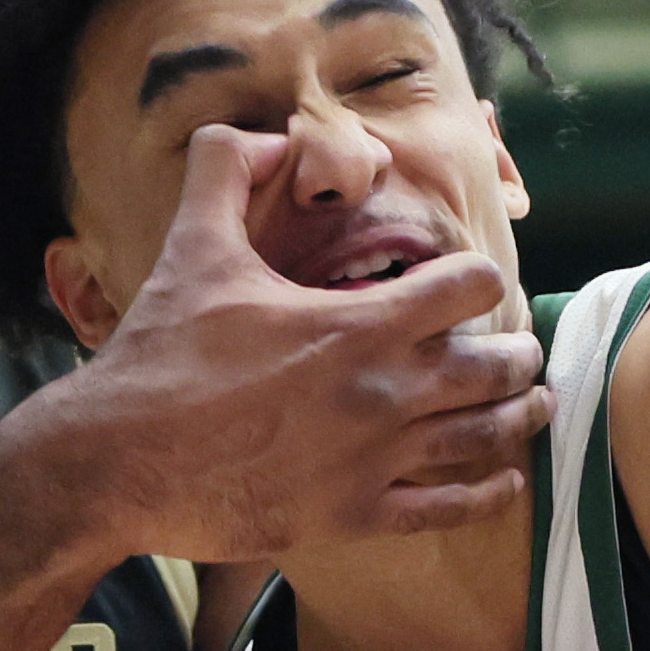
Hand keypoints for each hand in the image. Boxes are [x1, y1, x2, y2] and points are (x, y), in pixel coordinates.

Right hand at [64, 125, 549, 562]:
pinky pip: (446, 509)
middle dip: (515, 355)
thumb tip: (260, 132)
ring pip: (481, 437)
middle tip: (521, 352)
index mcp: (355, 324)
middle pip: (492, 367)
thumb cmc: (156, 356)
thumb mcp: (191, 248)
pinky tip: (503, 482)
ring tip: (533, 406)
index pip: (467, 286)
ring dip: (517, 418)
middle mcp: (380, 393)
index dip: (478, 277)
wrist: (115, 461)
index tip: (472, 283)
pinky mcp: (352, 517)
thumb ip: (226, 172)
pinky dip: (486, 495)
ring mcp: (372, 462)